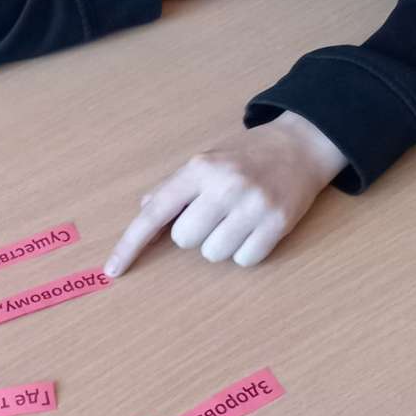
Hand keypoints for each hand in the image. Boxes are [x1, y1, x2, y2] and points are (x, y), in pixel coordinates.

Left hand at [104, 113, 347, 273]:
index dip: (130, 244)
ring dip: (221, 244)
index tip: (113, 270)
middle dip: (195, 234)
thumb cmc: (246, 156)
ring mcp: (253, 205)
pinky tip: (256, 228)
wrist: (301, 145)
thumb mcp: (206, 160)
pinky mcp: (277, 223)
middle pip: (185, 240)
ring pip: (214, 254)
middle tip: (216, 213)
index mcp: (199, 169)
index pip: (155, 213)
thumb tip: (145, 211)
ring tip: (238, 219)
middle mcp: (224, 185)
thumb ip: (174, 187)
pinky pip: (245, 260)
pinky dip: (246, 251)